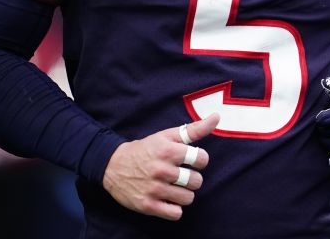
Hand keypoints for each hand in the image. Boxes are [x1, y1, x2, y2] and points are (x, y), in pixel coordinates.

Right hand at [101, 113, 218, 220]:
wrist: (112, 166)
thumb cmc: (145, 149)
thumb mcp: (166, 136)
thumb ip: (193, 129)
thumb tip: (216, 117)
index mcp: (167, 151)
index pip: (201, 159)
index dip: (199, 160)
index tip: (191, 160)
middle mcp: (161, 170)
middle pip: (196, 181)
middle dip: (192, 178)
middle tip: (181, 175)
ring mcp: (154, 189)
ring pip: (188, 198)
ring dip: (184, 194)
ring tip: (174, 187)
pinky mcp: (147, 205)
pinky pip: (175, 213)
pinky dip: (174, 208)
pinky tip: (167, 199)